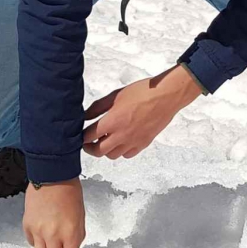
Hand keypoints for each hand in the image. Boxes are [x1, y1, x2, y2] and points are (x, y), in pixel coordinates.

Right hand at [23, 179, 84, 247]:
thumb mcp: (80, 215)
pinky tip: (39, 247)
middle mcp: (53, 235)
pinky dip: (36, 246)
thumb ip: (76, 234)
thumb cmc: (70, 192)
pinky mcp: (27, 225)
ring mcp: (38, 231)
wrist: (51, 174)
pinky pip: (31, 242)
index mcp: (70, 232)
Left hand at [81, 65, 201, 159]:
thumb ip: (98, 107)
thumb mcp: (115, 95)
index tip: (80, 134)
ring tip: (104, 141)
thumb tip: (85, 116)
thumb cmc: (142, 92)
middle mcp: (121, 135)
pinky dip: (121, 151)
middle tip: (88, 143)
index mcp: (111, 121)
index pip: (89, 136)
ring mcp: (132, 141)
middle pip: (98, 151)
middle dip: (89, 148)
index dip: (82, 136)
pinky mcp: (143, 143)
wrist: (165, 96)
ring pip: (112, 155)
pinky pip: (127, 155)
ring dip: (105, 150)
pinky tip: (121, 142)